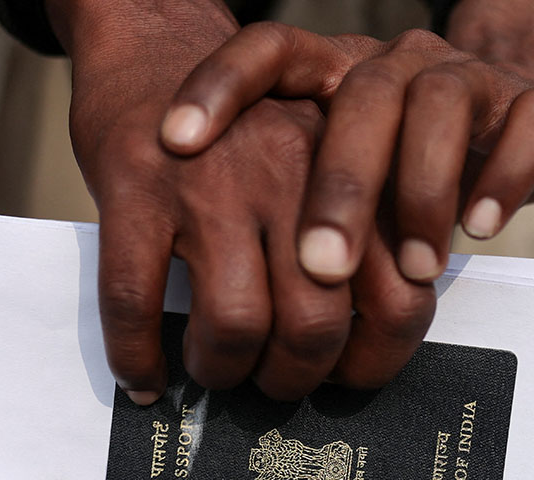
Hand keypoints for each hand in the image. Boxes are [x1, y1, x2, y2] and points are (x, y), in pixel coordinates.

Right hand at [47, 0, 351, 401]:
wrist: (153, 42)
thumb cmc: (242, 126)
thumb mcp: (319, 162)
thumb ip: (350, 234)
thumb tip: (354, 348)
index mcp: (350, 178)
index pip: (397, 295)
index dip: (376, 360)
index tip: (347, 379)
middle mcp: (290, 178)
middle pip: (315, 323)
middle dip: (293, 378)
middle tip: (273, 383)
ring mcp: (209, 185)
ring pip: (234, 324)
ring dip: (222, 371)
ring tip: (214, 370)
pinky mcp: (135, 190)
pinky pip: (136, 302)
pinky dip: (137, 356)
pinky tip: (144, 375)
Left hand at [160, 0, 533, 285]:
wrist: (516, 122)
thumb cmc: (402, 165)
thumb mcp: (334, 176)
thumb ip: (283, 206)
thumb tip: (210, 296)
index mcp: (334, 74)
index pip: (268, 52)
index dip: (219, 87)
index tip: (173, 140)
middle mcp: (397, 66)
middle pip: (363, 100)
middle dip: (342, 186)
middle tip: (319, 266)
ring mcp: (468, 78)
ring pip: (442, 109)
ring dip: (424, 194)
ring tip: (412, 268)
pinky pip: (526, 128)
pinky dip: (503, 178)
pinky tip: (481, 227)